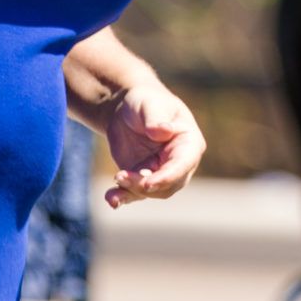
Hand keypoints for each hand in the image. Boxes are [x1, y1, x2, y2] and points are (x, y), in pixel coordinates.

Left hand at [101, 80, 204, 206]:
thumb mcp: (149, 104)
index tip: (149, 184)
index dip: (168, 177)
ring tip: (115, 182)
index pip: (184, 164)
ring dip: (132, 191)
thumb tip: (163, 131)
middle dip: (145, 185)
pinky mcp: (143, 179)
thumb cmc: (145, 102)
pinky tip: (111, 199)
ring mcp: (162, 173)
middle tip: (121, 176)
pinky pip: (135, 193)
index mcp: (189, 143)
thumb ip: (156, 118)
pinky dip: (123, 197)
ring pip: (152, 193)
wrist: (127, 110)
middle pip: (168, 184)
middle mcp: (180, 163)